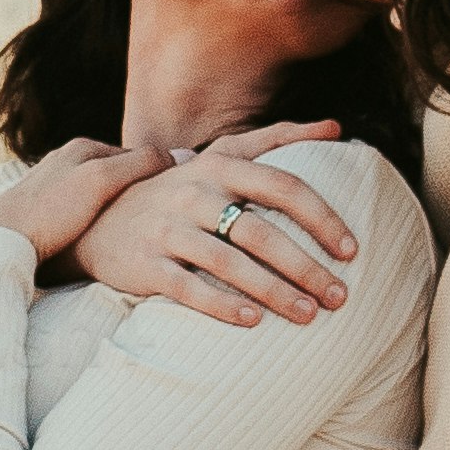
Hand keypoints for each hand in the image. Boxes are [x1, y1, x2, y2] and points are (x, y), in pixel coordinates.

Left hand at [0, 139, 158, 266]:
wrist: (0, 240)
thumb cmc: (51, 211)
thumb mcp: (100, 181)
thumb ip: (138, 164)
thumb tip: (179, 155)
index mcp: (81, 146)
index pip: (135, 156)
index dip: (156, 178)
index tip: (172, 200)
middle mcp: (65, 159)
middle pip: (116, 174)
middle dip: (135, 193)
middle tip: (153, 219)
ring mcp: (52, 182)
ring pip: (98, 193)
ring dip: (114, 208)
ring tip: (126, 231)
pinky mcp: (41, 207)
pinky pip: (80, 209)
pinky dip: (93, 219)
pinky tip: (95, 238)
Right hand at [80, 120, 364, 327]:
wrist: (97, 219)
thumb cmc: (176, 192)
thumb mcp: (219, 157)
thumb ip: (275, 140)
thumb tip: (337, 128)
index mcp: (219, 166)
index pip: (283, 187)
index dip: (322, 219)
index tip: (352, 250)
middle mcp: (194, 193)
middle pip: (260, 230)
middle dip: (305, 266)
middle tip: (339, 296)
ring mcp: (167, 228)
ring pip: (228, 262)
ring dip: (274, 291)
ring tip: (308, 315)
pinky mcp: (145, 263)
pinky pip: (187, 287)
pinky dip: (221, 305)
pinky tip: (252, 322)